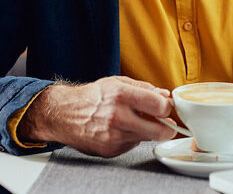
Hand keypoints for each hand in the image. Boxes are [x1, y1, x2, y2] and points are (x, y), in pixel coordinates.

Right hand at [18, 76, 177, 156]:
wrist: (64, 114)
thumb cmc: (92, 97)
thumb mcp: (117, 83)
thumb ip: (144, 88)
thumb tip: (165, 95)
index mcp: (121, 95)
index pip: (159, 106)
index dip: (168, 107)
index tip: (167, 107)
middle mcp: (117, 117)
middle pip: (159, 130)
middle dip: (168, 128)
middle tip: (167, 124)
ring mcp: (113, 136)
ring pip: (147, 138)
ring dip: (148, 131)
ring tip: (136, 121)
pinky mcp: (110, 150)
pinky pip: (132, 144)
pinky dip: (132, 137)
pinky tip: (120, 129)